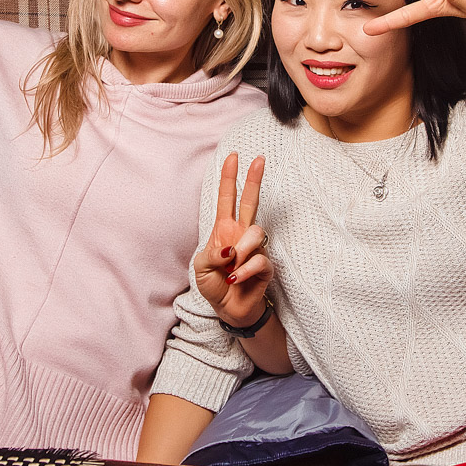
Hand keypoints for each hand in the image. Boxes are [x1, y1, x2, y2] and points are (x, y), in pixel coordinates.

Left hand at [195, 153, 270, 326]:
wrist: (227, 309)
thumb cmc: (214, 284)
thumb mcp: (201, 268)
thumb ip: (212, 254)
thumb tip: (230, 248)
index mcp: (224, 230)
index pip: (227, 199)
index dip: (229, 178)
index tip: (233, 157)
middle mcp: (241, 235)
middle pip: (250, 202)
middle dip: (253, 180)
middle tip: (259, 159)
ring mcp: (255, 249)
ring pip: (256, 233)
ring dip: (242, 250)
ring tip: (232, 266)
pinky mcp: (265, 266)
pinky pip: (258, 260)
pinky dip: (243, 271)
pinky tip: (235, 279)